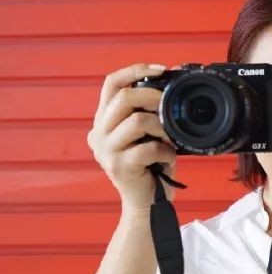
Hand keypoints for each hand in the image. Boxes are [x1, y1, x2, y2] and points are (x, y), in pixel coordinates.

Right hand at [87, 63, 177, 215]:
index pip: (111, 83)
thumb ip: (148, 112)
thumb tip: (171, 84)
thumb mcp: (147, 134)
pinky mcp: (119, 166)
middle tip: (170, 106)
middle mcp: (98, 133)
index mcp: (103, 121)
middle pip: (124, 97)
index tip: (162, 70)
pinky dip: (166, 150)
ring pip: (137, 120)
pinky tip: (169, 157)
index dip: (135, 70)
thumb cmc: (151, 167)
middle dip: (154, 96)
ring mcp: (106, 151)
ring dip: (162, 126)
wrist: (146, 204)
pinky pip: (148, 147)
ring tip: (170, 138)